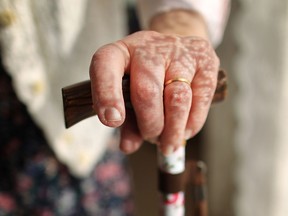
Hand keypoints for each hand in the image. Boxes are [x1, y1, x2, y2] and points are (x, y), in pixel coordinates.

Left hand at [89, 30, 218, 154]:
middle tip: (152, 139)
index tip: (112, 121)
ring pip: (178, 99)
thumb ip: (127, 119)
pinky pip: (201, 99)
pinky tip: (186, 130)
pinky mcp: (205, 59)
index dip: (107, 94)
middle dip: (150, 126)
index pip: (106, 66)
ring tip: (169, 143)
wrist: (176, 47)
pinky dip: (192, 123)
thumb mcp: (129, 92)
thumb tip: (129, 146)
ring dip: (173, 130)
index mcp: (120, 53)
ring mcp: (179, 50)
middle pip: (147, 92)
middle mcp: (148, 47)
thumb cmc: (146, 76)